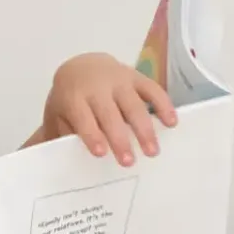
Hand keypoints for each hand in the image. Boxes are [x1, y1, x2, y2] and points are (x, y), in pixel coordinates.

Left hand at [41, 53, 176, 165]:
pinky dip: (163, 105)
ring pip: (133, 104)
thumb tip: (77, 164)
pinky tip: (172, 123)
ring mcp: (119, 79)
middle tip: (128, 162)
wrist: (82, 69)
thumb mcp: (61, 115)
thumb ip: (67, 135)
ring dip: (144, 129)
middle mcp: (97, 86)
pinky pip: (153, 89)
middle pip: (110, 113)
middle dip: (120, 138)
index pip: (83, 117)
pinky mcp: (137, 77)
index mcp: (74, 96)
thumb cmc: (72, 101)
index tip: (101, 153)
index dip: (92, 134)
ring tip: (152, 151)